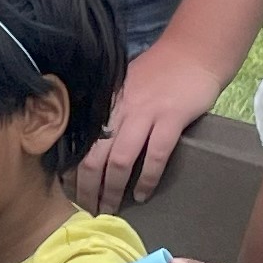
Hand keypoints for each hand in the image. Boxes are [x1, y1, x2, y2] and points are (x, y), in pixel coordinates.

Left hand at [73, 40, 223, 213]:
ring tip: (111, 209)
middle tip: (88, 211)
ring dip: (113, 190)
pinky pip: (155, 156)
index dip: (72, 170)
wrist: (194, 51)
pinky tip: (142, 195)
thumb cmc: (159, 70)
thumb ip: (110, 109)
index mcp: (105, 102)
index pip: (79, 142)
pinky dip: (147, 179)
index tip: (69, 192)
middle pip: (94, 157)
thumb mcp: (124, 85)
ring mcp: (145, 113)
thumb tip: (93, 139)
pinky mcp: (171, 118)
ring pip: (120, 160)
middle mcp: (120, 109)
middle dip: (88, 188)